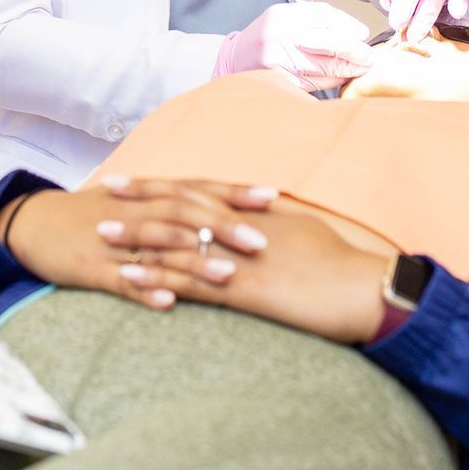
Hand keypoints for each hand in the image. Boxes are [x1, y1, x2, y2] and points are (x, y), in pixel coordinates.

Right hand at [0, 179, 275, 309]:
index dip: (234, 192)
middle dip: (224, 227)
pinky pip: (121, 281)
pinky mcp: (92, 268)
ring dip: (194, 260)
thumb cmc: (96, 214)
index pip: (199, 188)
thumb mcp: (137, 203)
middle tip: (262, 242)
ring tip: (228, 275)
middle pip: (186, 214)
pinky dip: (144, 291)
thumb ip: (175, 206)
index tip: (272, 196)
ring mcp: (116, 240)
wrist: (35, 222)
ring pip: (160, 248)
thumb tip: (223, 210)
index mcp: (151, 195)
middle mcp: (138, 212)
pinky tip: (168, 304)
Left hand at [100, 186, 390, 343]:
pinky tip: (131, 277)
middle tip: (105, 192)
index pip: (202, 190)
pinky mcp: (245, 288)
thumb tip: (257, 212)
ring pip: (179, 239)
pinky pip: (192, 280)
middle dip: (142, 198)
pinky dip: (158, 276)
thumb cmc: (341, 265)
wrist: (365, 289)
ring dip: (138, 236)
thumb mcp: (305, 231)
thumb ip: (276, 220)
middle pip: (183, 205)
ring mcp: (241, 255)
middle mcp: (243, 224)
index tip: (134, 179)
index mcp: (257, 210)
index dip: (167, 184)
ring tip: (103, 234)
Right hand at [213, 1, 372, 89]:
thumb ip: (317, 19)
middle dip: (355, 51)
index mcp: (283, 15)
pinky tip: (341, 77)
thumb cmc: (266, 36)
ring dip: (348, 69)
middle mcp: (280, 36)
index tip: (362, 34)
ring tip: (362, 67)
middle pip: (330, 43)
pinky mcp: (283, 82)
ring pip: (326, 67)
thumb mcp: (286, 16)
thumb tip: (355, 32)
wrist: (235, 59)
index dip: (348, 26)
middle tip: (370, 57)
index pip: (325, 17)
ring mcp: (280, 62)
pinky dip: (332, 80)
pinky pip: (316, 82)